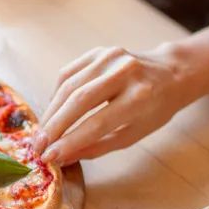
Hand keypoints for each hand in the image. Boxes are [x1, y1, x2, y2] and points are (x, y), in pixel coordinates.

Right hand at [34, 45, 199, 164]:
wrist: (171, 73)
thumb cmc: (154, 109)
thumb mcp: (133, 134)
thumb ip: (97, 146)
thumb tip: (62, 157)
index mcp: (141, 97)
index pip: (96, 122)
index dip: (69, 141)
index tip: (49, 157)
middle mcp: (125, 72)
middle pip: (78, 101)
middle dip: (54, 126)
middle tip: (37, 146)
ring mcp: (109, 57)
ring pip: (68, 86)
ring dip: (50, 113)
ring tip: (41, 134)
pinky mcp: (97, 51)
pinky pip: (68, 74)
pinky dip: (55, 95)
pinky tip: (52, 112)